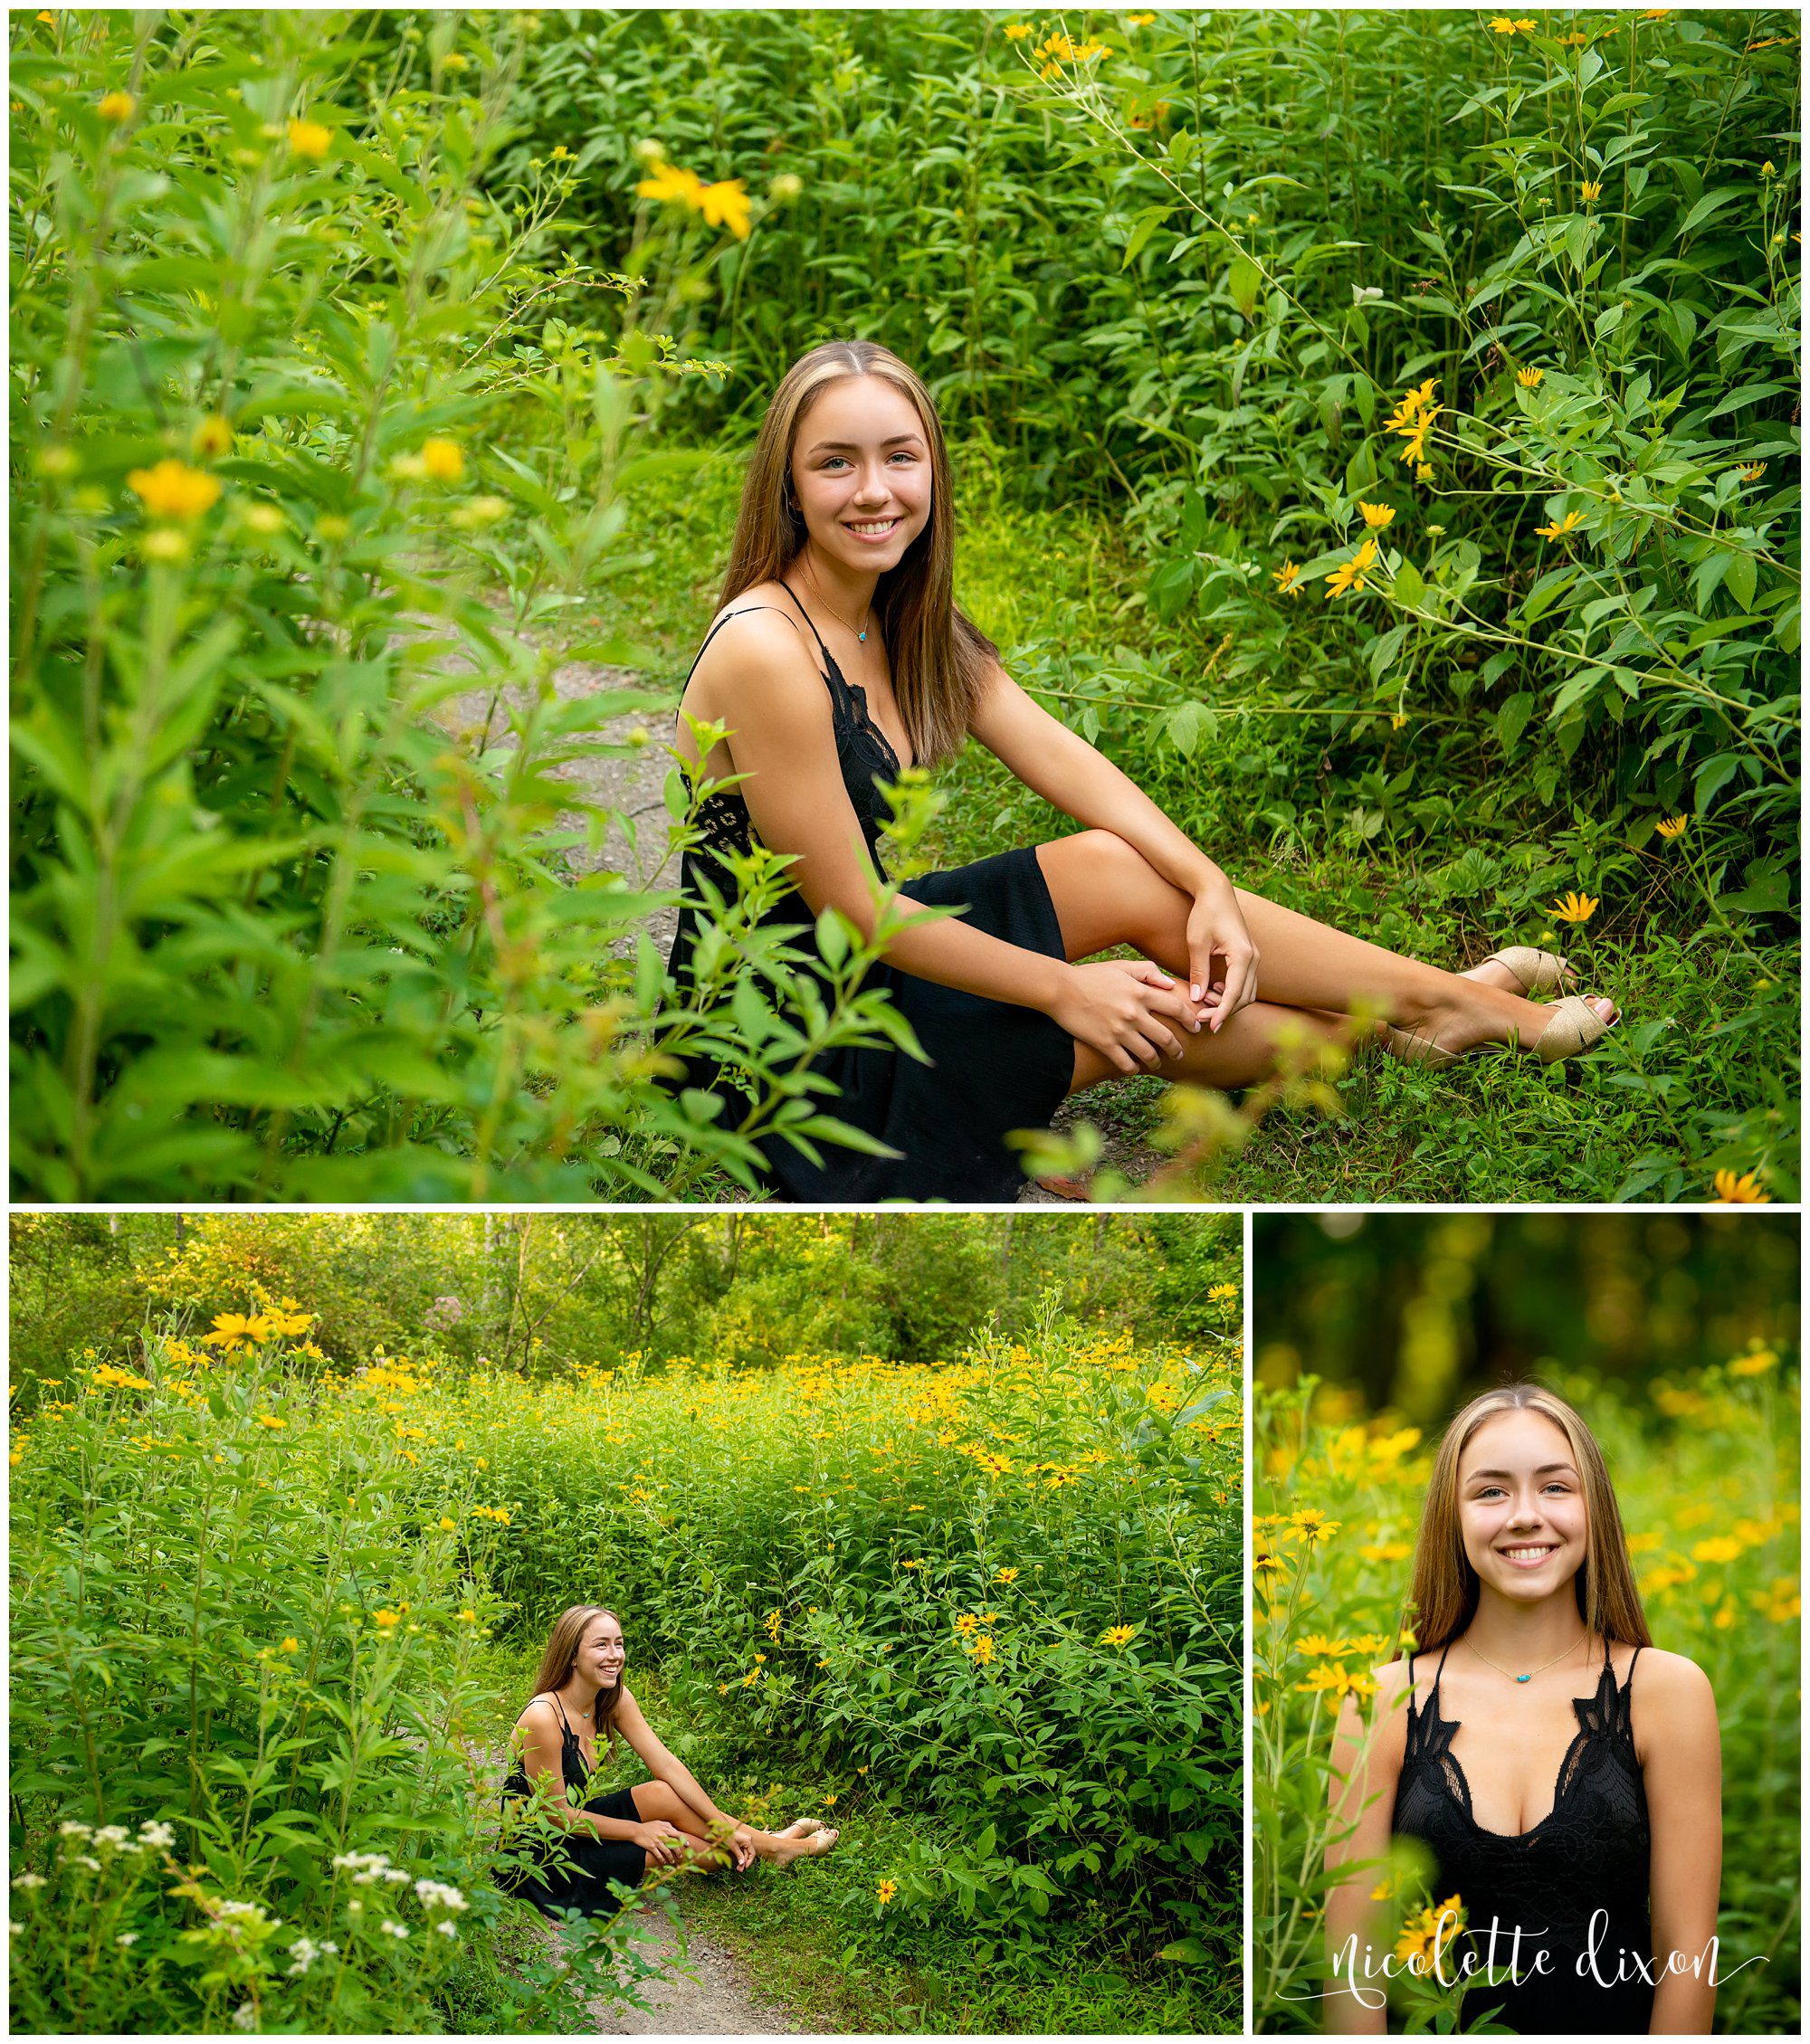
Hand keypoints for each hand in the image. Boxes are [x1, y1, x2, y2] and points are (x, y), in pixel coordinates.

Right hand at [628, 1818, 686, 1866]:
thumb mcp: (658, 1822)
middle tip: (681, 1856)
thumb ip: (667, 1825)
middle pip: (674, 1844)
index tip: (687, 1845)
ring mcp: (657, 1841)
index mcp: (665, 1828)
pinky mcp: (651, 1847)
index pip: (677, 1834)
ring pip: (667, 1851)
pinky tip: (664, 1863)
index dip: (683, 1840)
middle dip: (679, 1851)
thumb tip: (674, 1829)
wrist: (636, 1830)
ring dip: (671, 1858)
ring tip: (673, 1862)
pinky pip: (659, 1855)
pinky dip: (662, 1860)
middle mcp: (662, 1834)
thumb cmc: (647, 1826)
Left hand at [727, 1822, 757, 1871]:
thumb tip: (742, 1864)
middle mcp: (748, 1841)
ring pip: (745, 1853)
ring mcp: (745, 1841)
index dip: (749, 1861)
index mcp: (748, 1841)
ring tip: (738, 1868)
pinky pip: (743, 1851)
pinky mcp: (741, 1842)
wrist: (722, 1829)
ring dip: (742, 1860)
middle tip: (739, 1870)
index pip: (752, 1853)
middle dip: (744, 1862)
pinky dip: (740, 1856)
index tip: (745, 1867)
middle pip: (748, 1854)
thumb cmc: (727, 1836)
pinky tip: (738, 1862)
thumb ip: (739, 1855)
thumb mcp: (733, 1847)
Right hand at [1050, 958, 1206, 1073]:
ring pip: (1149, 1054)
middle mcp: (1134, 1013)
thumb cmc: (1091, 976)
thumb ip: (1148, 972)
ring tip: (1157, 1062)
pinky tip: (1134, 1067)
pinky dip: (1133, 1068)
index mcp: (1141, 992)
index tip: (1196, 1027)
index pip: (1177, 1008)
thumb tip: (1170, 985)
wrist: (1061, 989)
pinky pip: (1126, 1063)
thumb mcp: (1121, 967)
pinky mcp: (1105, 1044)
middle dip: (1177, 1048)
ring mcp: (1120, 1031)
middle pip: (1166, 1037)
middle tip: (1179, 1053)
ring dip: (1156, 1061)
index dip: (1191, 1020)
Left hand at [1185, 884, 1258, 1030]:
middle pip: (1245, 996)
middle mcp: (1253, 957)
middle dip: (1224, 1010)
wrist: (1215, 891)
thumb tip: (1198, 998)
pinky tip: (1213, 991)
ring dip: (1229, 1002)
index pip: (1235, 993)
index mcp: (1242, 954)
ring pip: (1247, 991)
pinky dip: (1232, 992)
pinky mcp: (1248, 956)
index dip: (1223, 1012)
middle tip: (1200, 1017)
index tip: (1210, 1025)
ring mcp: (1254, 956)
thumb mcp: (1196, 943)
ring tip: (1205, 1004)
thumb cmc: (1204, 913)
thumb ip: (1198, 972)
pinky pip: (1245, 982)